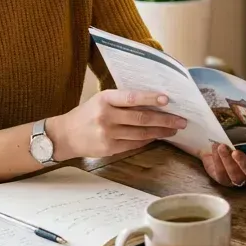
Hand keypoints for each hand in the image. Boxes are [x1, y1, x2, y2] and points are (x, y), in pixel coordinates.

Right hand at [47, 90, 184, 159]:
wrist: (65, 135)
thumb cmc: (87, 113)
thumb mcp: (101, 100)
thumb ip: (123, 100)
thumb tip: (154, 101)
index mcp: (105, 99)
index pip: (131, 98)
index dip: (150, 98)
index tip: (167, 99)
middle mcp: (106, 116)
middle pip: (141, 118)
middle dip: (165, 120)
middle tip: (181, 120)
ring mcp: (108, 134)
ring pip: (141, 133)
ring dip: (160, 131)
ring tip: (174, 129)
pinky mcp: (109, 148)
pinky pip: (134, 144)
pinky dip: (148, 140)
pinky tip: (157, 136)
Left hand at [200, 142, 245, 186]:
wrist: (219, 142)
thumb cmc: (237, 137)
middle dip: (244, 164)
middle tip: (235, 152)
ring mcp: (238, 179)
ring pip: (236, 176)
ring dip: (228, 161)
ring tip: (221, 147)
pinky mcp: (224, 180)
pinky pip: (221, 174)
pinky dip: (218, 161)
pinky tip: (216, 148)